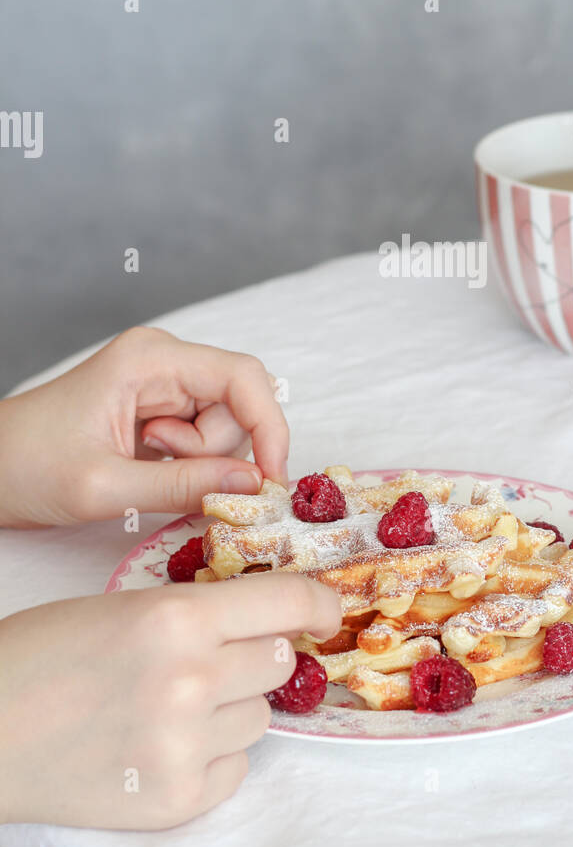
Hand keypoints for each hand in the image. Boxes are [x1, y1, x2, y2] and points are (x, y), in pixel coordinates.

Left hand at [0, 327, 290, 526]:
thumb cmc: (27, 468)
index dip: (270, 426)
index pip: (243, 377)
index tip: (272, 480)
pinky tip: (149, 472)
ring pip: (225, 427)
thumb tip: (255, 487)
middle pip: (238, 405)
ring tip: (141, 469)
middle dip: (217, 452)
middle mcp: (164, 361)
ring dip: (199, 462)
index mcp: (151, 358)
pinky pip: (204, 439)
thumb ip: (183, 487)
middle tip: (165, 473)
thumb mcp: (104, 488)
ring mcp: (163, 385)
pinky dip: (191, 465)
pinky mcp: (159, 410)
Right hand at [0, 571, 340, 827]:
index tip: (325, 611)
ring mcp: (187, 745)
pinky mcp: (178, 798)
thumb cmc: (43, 656)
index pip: (289, 604)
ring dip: (232, 708)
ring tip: (169, 706)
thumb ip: (197, 611)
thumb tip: (269, 616)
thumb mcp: (124, 607)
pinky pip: (237, 767)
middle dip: (255, 656)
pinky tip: (162, 743)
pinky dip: (212, 756)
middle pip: (280, 661)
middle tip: (212, 659)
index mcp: (177, 617)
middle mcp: (192, 680)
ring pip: (261, 716)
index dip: (317, 604)